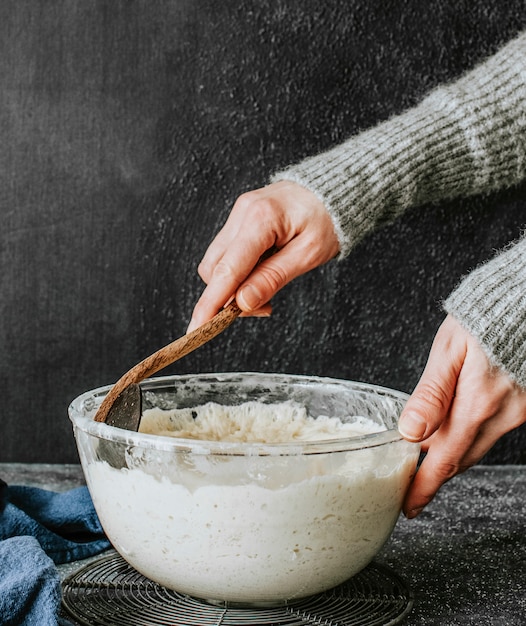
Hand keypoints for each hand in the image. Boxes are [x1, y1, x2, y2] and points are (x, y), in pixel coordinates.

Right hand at [188, 180, 339, 331]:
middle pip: (215, 268)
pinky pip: (228, 252)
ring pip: (217, 261)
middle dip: (229, 297)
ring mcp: (239, 213)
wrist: (335, 189)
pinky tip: (262, 274)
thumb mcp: (309, 254)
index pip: (227, 270)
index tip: (196, 329)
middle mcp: (243, 212)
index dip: (210, 303)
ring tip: (267, 291)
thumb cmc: (328, 219)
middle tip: (265, 309)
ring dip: (234, 285)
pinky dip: (239, 271)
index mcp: (261, 219)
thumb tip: (242, 303)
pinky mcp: (241, 218)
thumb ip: (273, 278)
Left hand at [399, 314, 525, 517]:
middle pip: (462, 458)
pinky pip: (493, 430)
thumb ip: (431, 393)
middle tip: (413, 490)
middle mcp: (501, 416)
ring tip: (429, 459)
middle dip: (436, 476)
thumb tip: (410, 432)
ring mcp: (518, 413)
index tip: (409, 506)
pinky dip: (472, 435)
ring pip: (478, 445)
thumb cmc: (485, 316)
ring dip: (453, 455)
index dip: (424, 488)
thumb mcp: (450, 349)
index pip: (445, 461)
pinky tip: (459, 425)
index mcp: (476, 405)